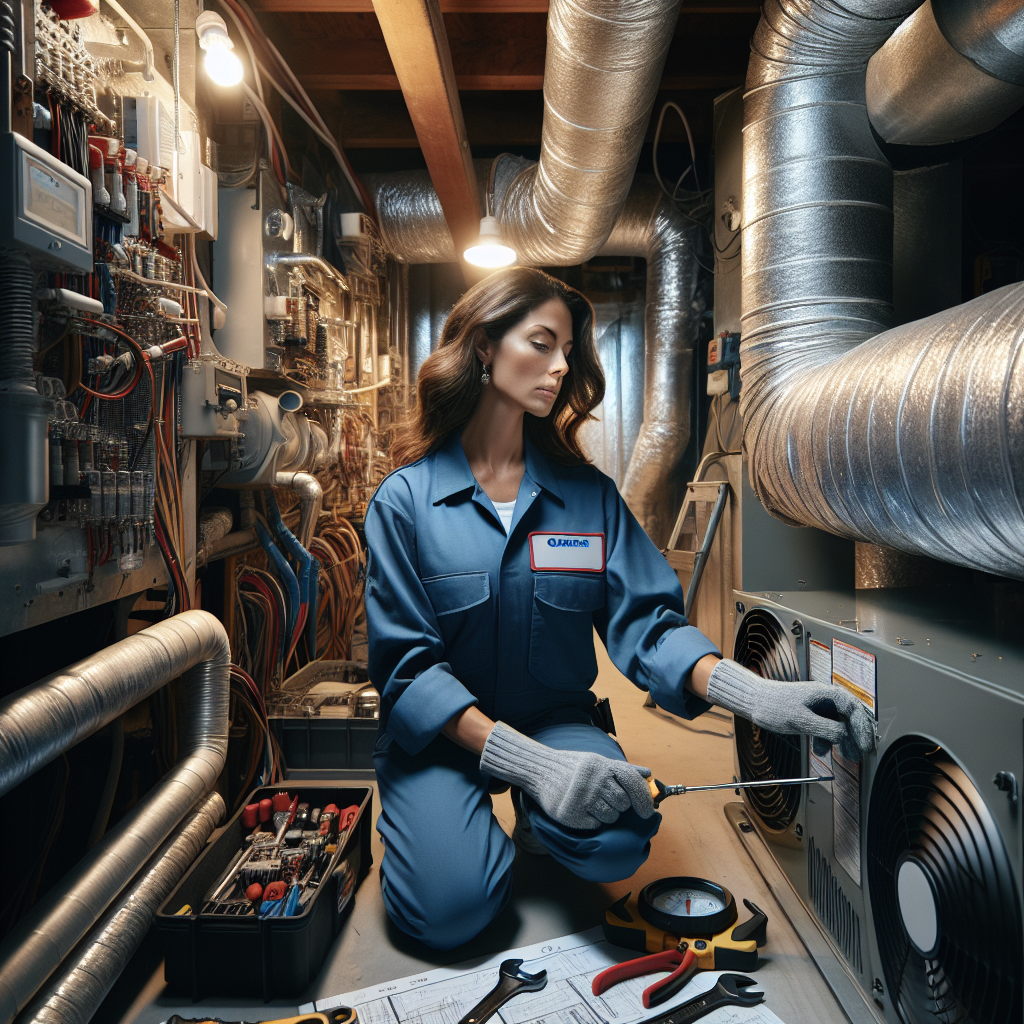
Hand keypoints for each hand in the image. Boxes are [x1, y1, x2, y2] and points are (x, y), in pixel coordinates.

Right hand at [480, 721, 654, 829]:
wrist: (540, 770)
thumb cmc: (573, 767)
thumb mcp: (597, 761)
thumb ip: (623, 769)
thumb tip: (648, 774)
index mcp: (603, 765)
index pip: (633, 782)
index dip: (643, 798)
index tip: (647, 812)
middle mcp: (594, 780)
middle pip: (623, 803)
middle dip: (618, 805)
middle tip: (605, 799)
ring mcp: (583, 797)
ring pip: (611, 817)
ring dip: (606, 815)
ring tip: (592, 804)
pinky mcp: (571, 814)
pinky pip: (595, 825)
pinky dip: (592, 821)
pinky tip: (582, 811)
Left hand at [707, 659, 874, 760]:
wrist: (754, 702)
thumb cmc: (774, 706)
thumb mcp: (800, 720)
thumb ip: (825, 728)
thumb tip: (846, 736)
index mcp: (825, 693)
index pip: (853, 708)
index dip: (863, 727)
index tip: (865, 745)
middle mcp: (825, 698)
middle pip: (851, 716)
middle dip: (858, 735)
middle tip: (863, 753)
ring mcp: (818, 706)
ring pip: (840, 723)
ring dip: (845, 740)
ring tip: (850, 757)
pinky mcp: (811, 714)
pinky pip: (827, 727)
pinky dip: (829, 740)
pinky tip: (822, 752)